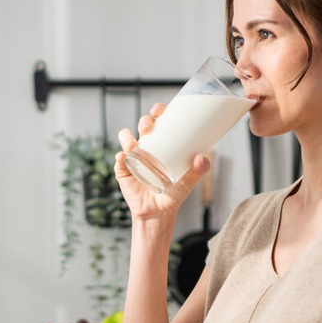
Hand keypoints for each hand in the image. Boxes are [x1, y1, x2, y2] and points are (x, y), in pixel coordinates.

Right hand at [114, 103, 210, 220]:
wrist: (158, 212)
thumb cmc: (174, 192)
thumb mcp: (188, 182)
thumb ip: (198, 171)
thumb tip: (202, 158)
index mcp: (162, 142)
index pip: (159, 120)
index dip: (157, 111)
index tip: (159, 110)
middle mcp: (146, 146)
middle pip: (142, 125)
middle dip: (144, 121)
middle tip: (149, 128)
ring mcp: (133, 156)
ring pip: (126, 138)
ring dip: (128, 138)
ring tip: (133, 146)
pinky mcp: (123, 169)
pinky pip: (119, 160)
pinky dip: (120, 157)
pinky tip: (124, 158)